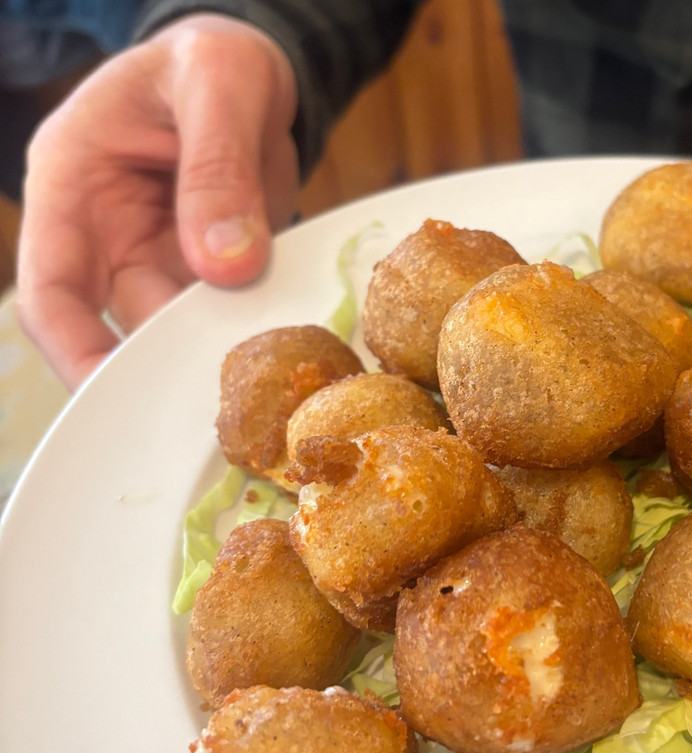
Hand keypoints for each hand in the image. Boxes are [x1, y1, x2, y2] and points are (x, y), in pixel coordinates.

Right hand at [16, 14, 298, 389]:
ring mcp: (158, 252)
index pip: (50, 286)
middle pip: (118, 321)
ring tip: (259, 369)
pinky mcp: (208, 266)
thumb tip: (224, 267)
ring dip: (213, 347)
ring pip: (175, 324)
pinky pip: (223, 310)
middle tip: (218, 390)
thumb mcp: (219, 83)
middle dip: (162, 360)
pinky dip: (248, 328)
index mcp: (72, 180)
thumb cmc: (215, 57)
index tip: (113, 394)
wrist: (256, 67)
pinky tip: (281, 345)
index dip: (74, 348)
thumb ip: (218, 168)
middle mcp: (104, 229)